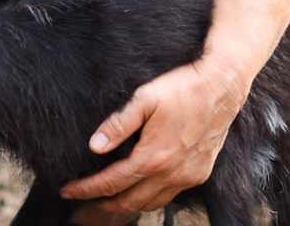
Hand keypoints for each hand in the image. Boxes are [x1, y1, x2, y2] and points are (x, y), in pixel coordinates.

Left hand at [59, 54, 250, 214]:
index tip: (67, 190)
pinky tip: (141, 186)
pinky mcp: (200, 174)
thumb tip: (94, 146)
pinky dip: (150, 197)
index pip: (111, 183)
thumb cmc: (182, 87)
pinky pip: (170, 196)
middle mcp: (172, 174)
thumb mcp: (144, 99)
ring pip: (150, 204)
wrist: (223, 85)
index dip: (86, 189)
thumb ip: (118, 124)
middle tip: (81, 199)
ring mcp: (188, 176)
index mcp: (153, 157)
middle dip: (101, 203)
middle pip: (129, 202)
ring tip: (108, 195)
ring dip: (127, 203)